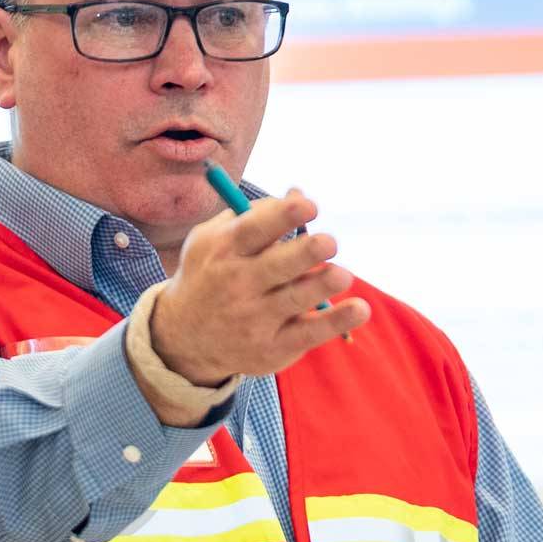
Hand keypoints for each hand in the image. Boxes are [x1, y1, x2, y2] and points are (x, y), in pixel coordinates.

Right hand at [151, 189, 368, 383]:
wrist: (183, 337)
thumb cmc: (210, 274)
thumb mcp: (214, 239)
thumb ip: (256, 216)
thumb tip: (300, 194)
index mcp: (224, 250)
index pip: (254, 229)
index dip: (283, 216)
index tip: (309, 206)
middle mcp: (238, 284)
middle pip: (278, 265)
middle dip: (306, 252)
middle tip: (329, 242)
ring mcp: (255, 318)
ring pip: (297, 298)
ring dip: (324, 284)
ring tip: (341, 275)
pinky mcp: (273, 347)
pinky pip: (311, 332)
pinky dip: (338, 320)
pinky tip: (359, 309)